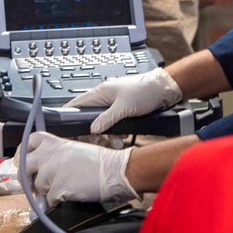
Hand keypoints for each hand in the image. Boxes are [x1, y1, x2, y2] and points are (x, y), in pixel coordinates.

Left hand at [24, 132, 137, 206]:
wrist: (115, 171)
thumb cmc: (99, 162)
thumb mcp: (73, 150)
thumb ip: (54, 156)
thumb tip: (39, 171)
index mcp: (55, 143)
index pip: (29, 141)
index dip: (23, 153)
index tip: (24, 162)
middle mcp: (50, 155)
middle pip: (24, 166)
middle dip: (26, 178)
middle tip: (34, 185)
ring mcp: (53, 172)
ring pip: (38, 186)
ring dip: (47, 191)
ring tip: (64, 187)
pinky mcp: (58, 188)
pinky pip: (50, 199)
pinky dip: (58, 201)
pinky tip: (71, 194)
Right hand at [67, 67, 182, 133]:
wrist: (164, 90)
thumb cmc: (145, 91)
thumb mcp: (124, 107)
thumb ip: (107, 119)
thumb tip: (92, 129)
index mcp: (101, 92)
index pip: (77, 104)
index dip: (70, 116)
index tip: (68, 130)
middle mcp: (105, 98)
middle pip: (89, 117)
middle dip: (93, 132)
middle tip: (95, 142)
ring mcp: (114, 104)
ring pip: (102, 123)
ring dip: (107, 134)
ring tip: (115, 142)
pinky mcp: (123, 110)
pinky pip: (113, 124)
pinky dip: (116, 132)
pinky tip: (122, 138)